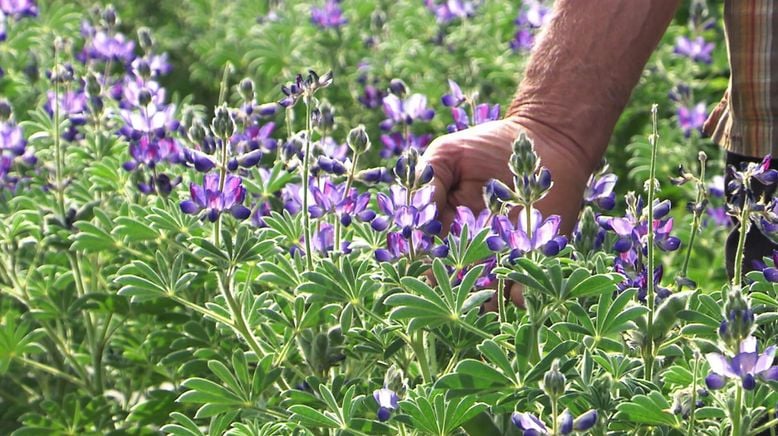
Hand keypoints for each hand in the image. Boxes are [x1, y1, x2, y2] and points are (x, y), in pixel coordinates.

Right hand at [421, 116, 592, 308]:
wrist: (543, 142)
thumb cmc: (489, 144)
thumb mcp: (448, 154)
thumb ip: (427, 183)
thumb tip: (415, 221)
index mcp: (442, 229)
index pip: (424, 256)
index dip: (419, 262)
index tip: (421, 259)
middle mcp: (467, 250)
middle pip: (450, 282)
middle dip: (448, 285)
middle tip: (453, 275)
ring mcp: (498, 259)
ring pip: (482, 294)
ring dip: (480, 294)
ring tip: (485, 278)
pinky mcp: (531, 262)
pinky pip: (521, 291)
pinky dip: (517, 292)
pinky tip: (517, 276)